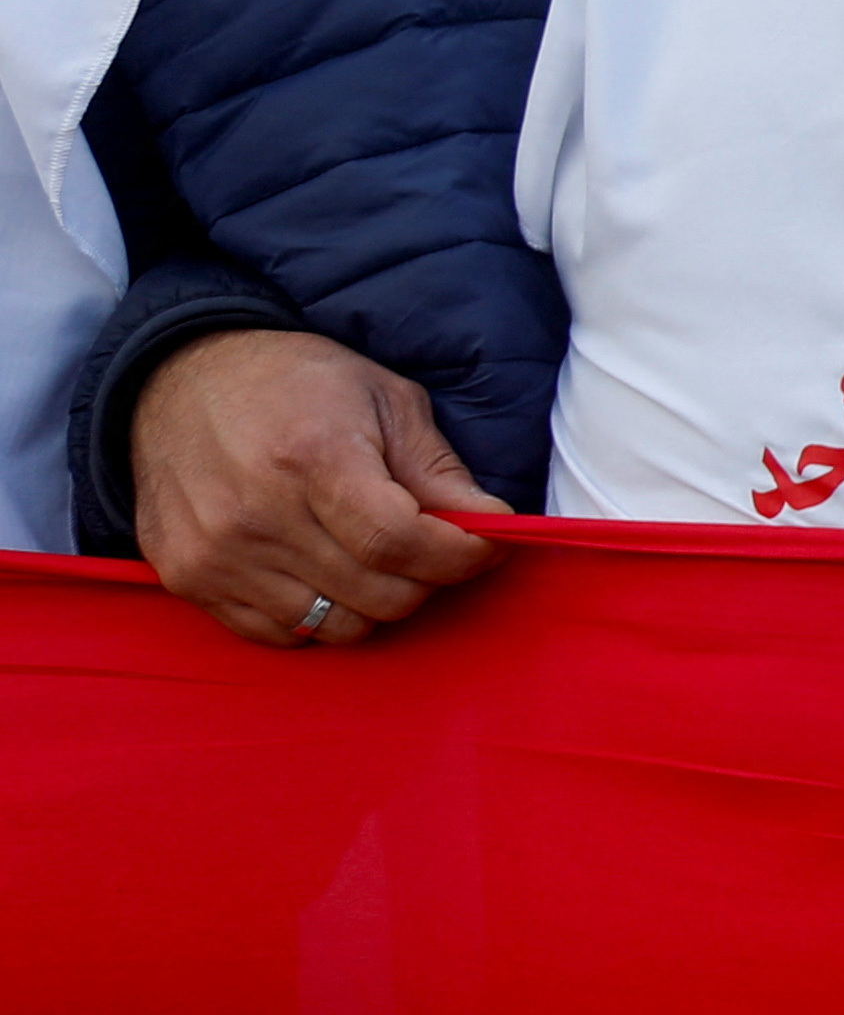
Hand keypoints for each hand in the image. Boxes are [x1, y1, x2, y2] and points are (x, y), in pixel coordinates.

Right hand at [127, 328, 505, 646]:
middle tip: (428, 547)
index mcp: (312, 457)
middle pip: (378, 595)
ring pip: (336, 626)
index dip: (459, 556)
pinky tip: (322, 571)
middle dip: (425, 578)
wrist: (178, 379)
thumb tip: (494, 528)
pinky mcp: (188, 580)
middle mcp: (256, 514)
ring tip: (372, 556)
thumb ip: (439, 471)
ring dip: (373, 601)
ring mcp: (216, 554)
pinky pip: (281, 635)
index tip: (482, 546)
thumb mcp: (385, 400)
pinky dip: (318, 615)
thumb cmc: (296, 383)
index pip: (400, 543)